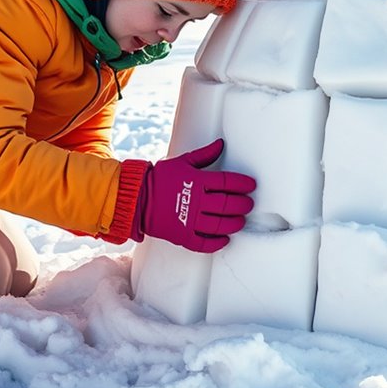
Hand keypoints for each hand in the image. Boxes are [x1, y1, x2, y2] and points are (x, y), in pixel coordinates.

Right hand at [132, 139, 255, 252]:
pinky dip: (217, 243)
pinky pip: (204, 243)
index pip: (227, 181)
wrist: (135, 198)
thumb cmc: (159, 178)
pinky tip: (225, 239)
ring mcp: (189, 220)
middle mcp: (195, 201)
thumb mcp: (181, 162)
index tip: (251, 185)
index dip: (243, 183)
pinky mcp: (182, 236)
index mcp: (196, 181)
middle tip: (249, 204)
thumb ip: (204, 155)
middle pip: (227, 204)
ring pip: (219, 224)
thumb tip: (221, 144)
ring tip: (240, 221)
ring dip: (234, 223)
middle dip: (242, 204)